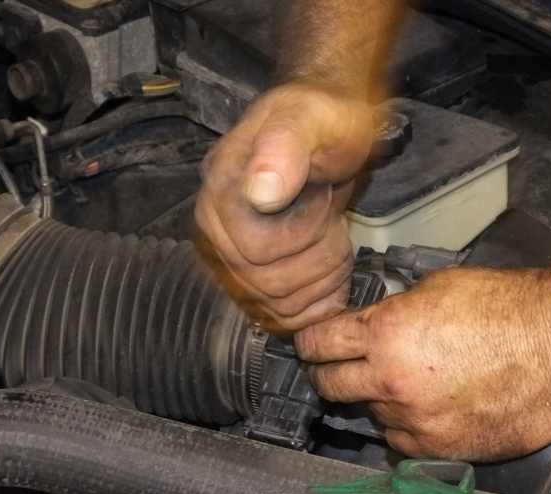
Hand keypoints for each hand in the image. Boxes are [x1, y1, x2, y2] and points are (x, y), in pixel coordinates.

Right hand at [196, 82, 373, 330]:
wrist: (328, 128)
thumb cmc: (322, 120)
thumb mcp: (311, 119)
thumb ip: (285, 147)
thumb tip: (260, 193)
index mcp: (221, 192)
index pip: (259, 251)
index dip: (306, 233)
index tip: (321, 195)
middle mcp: (216, 229)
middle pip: (270, 286)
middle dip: (319, 257)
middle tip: (333, 219)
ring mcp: (232, 257)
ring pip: (278, 307)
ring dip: (323, 280)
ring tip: (334, 239)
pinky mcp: (253, 277)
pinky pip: (280, 317)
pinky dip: (315, 304)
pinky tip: (331, 274)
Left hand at [296, 268, 550, 461]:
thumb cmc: (511, 307)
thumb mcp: (439, 287)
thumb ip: (395, 311)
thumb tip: (375, 325)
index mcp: (386, 334)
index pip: (318, 343)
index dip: (308, 342)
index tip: (309, 345)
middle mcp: (391, 381)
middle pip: (329, 385)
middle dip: (327, 374)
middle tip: (336, 368)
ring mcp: (415, 421)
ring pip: (371, 415)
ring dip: (378, 401)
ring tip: (407, 384)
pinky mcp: (442, 449)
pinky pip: (403, 442)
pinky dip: (407, 427)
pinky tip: (428, 408)